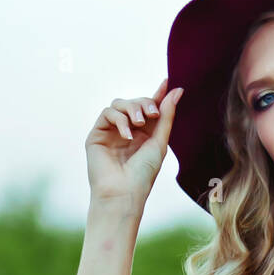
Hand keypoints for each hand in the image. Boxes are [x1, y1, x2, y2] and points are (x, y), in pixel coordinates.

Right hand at [85, 78, 182, 210]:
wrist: (124, 193)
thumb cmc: (144, 174)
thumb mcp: (160, 142)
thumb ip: (166, 116)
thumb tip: (177, 90)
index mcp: (144, 134)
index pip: (149, 109)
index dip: (158, 95)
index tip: (167, 81)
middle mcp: (127, 131)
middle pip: (134, 103)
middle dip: (145, 103)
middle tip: (152, 114)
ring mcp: (111, 132)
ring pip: (119, 104)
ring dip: (132, 109)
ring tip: (140, 124)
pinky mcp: (97, 135)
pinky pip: (107, 114)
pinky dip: (119, 119)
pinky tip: (127, 135)